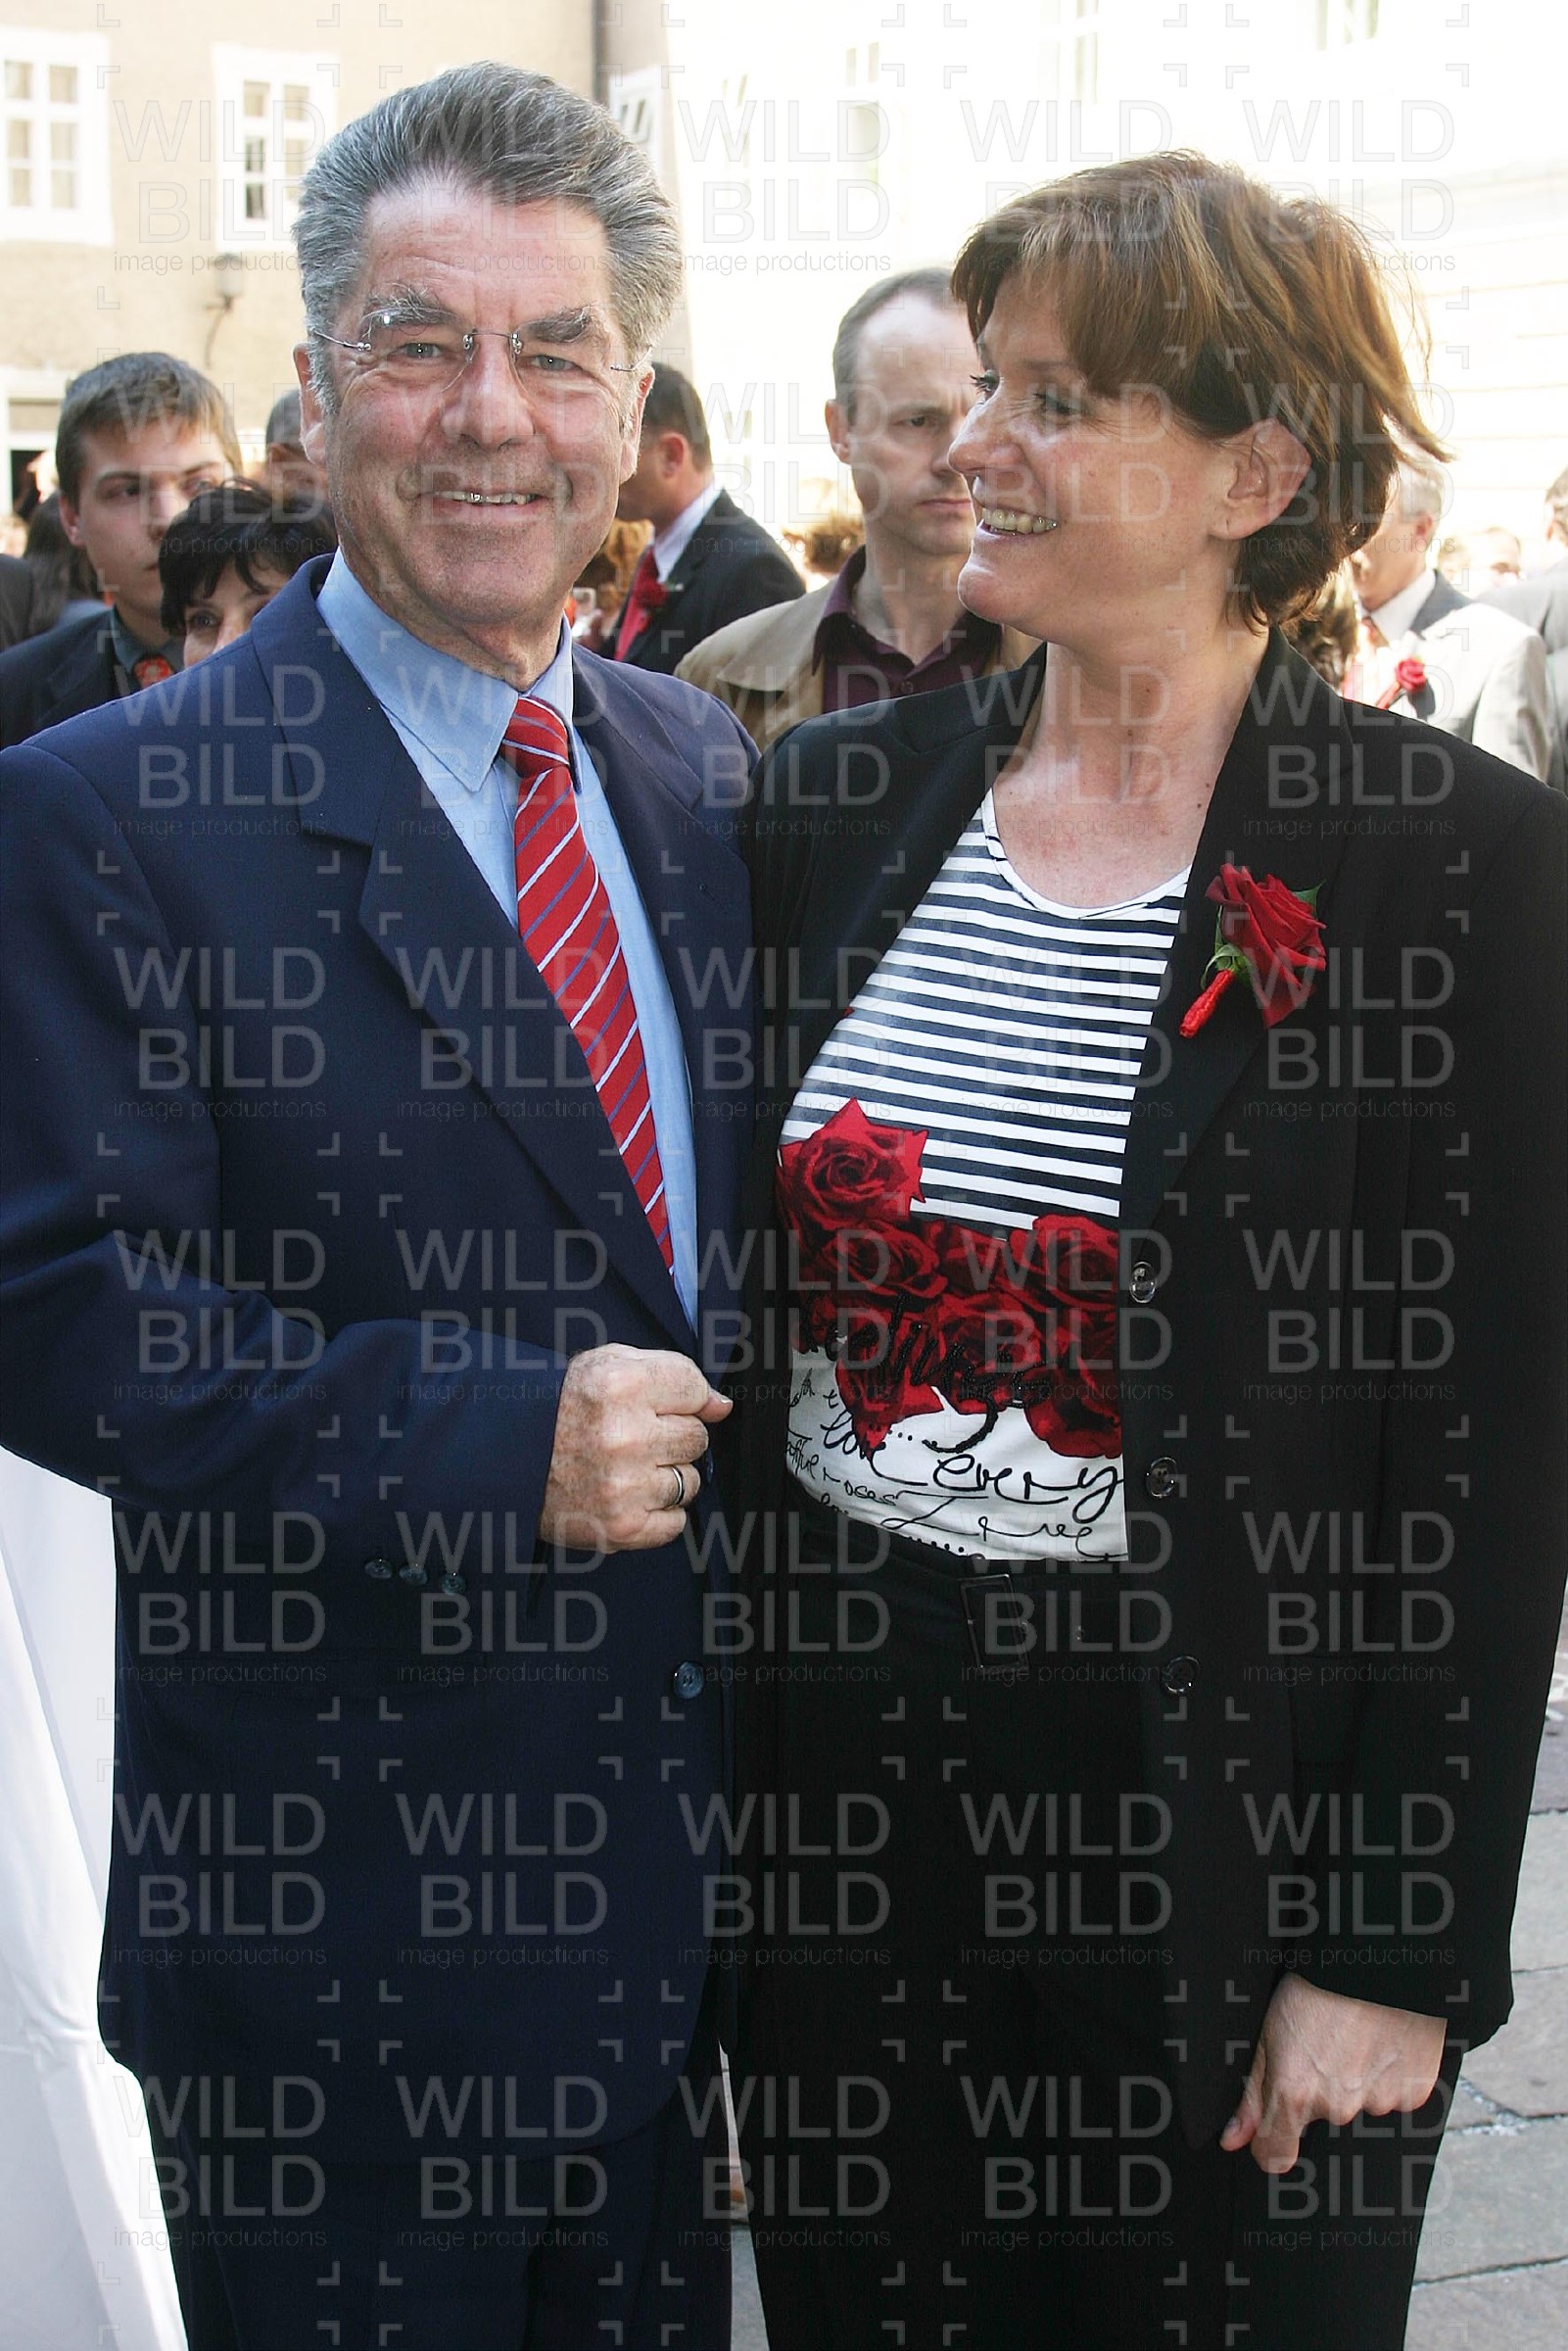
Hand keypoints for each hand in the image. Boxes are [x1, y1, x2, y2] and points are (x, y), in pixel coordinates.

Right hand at [537, 1344, 730, 1553]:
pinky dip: (658, 1513)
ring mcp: (625, 1485)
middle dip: (671, 1436)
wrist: (507, 1462)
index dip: (681, 1397)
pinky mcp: (622, 1526)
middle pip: (697, 1437)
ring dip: (665, 1476)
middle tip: (634, 1439)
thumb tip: (720, 1406)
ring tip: (626, 1469)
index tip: (658, 1405)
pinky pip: (676, 1521)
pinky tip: (628, 1496)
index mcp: (619, 1386)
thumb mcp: (605, 1366)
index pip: (694, 1387)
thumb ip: (670, 1373)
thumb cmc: (562, 1409)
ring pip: (691, 1481)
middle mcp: (624, 1435)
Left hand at [1221, 1973, 1445, 2174]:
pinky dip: (1388, 2075)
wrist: (1379, 1960)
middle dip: (1316, 2088)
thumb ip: (1252, 2092)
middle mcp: (1335, 2107)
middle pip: (1319, 2116)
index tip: (1273, 2126)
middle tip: (1322, 2042)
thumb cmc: (1316, 1985)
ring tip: (1355, 2034)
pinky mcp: (1413, 2093)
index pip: (1275, 2154)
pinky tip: (1382, 2039)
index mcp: (1294, 2092)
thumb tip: (1233, 2140)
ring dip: (1355, 2080)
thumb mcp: (1269, 2029)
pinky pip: (1394, 2095)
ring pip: (1358, 2104)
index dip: (1270, 2141)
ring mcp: (1377, 2103)